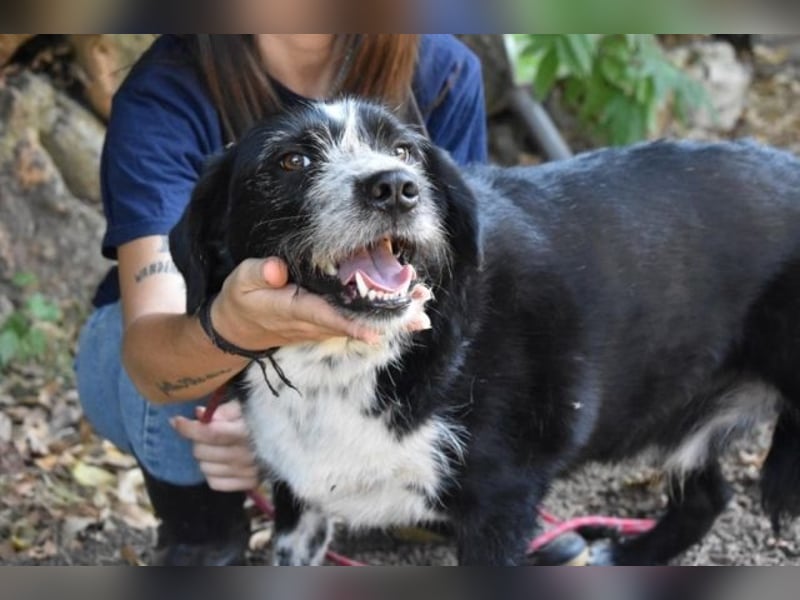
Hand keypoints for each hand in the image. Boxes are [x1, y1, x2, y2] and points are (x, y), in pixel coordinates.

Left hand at [171, 400, 258, 491]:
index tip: (175, 420)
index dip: (188, 428)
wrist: (288, 440)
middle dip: (197, 440)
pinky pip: (214, 483)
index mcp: (247, 431)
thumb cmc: (260, 419)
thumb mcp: (245, 406)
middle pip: (201, 451)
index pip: (210, 433)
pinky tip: (221, 462)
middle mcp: (247, 453)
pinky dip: (212, 472)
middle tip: (205, 433)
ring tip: (216, 447)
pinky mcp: (249, 483)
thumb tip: (199, 414)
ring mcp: (248, 471)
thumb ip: (224, 410)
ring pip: (204, 468)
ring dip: (205, 457)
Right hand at [211, 258, 431, 349]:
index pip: (326, 317)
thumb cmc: (243, 300)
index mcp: (294, 310)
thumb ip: (259, 274)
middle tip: (418, 312)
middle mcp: (315, 322)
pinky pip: (359, 320)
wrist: (240, 330)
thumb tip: (275, 268)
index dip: (351, 323)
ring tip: (421, 310)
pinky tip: (408, 311)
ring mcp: (324, 325)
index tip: (375, 330)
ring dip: (391, 318)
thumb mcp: (242, 282)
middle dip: (386, 320)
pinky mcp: (329, 322)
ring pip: (362, 323)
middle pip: (355, 323)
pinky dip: (384, 316)